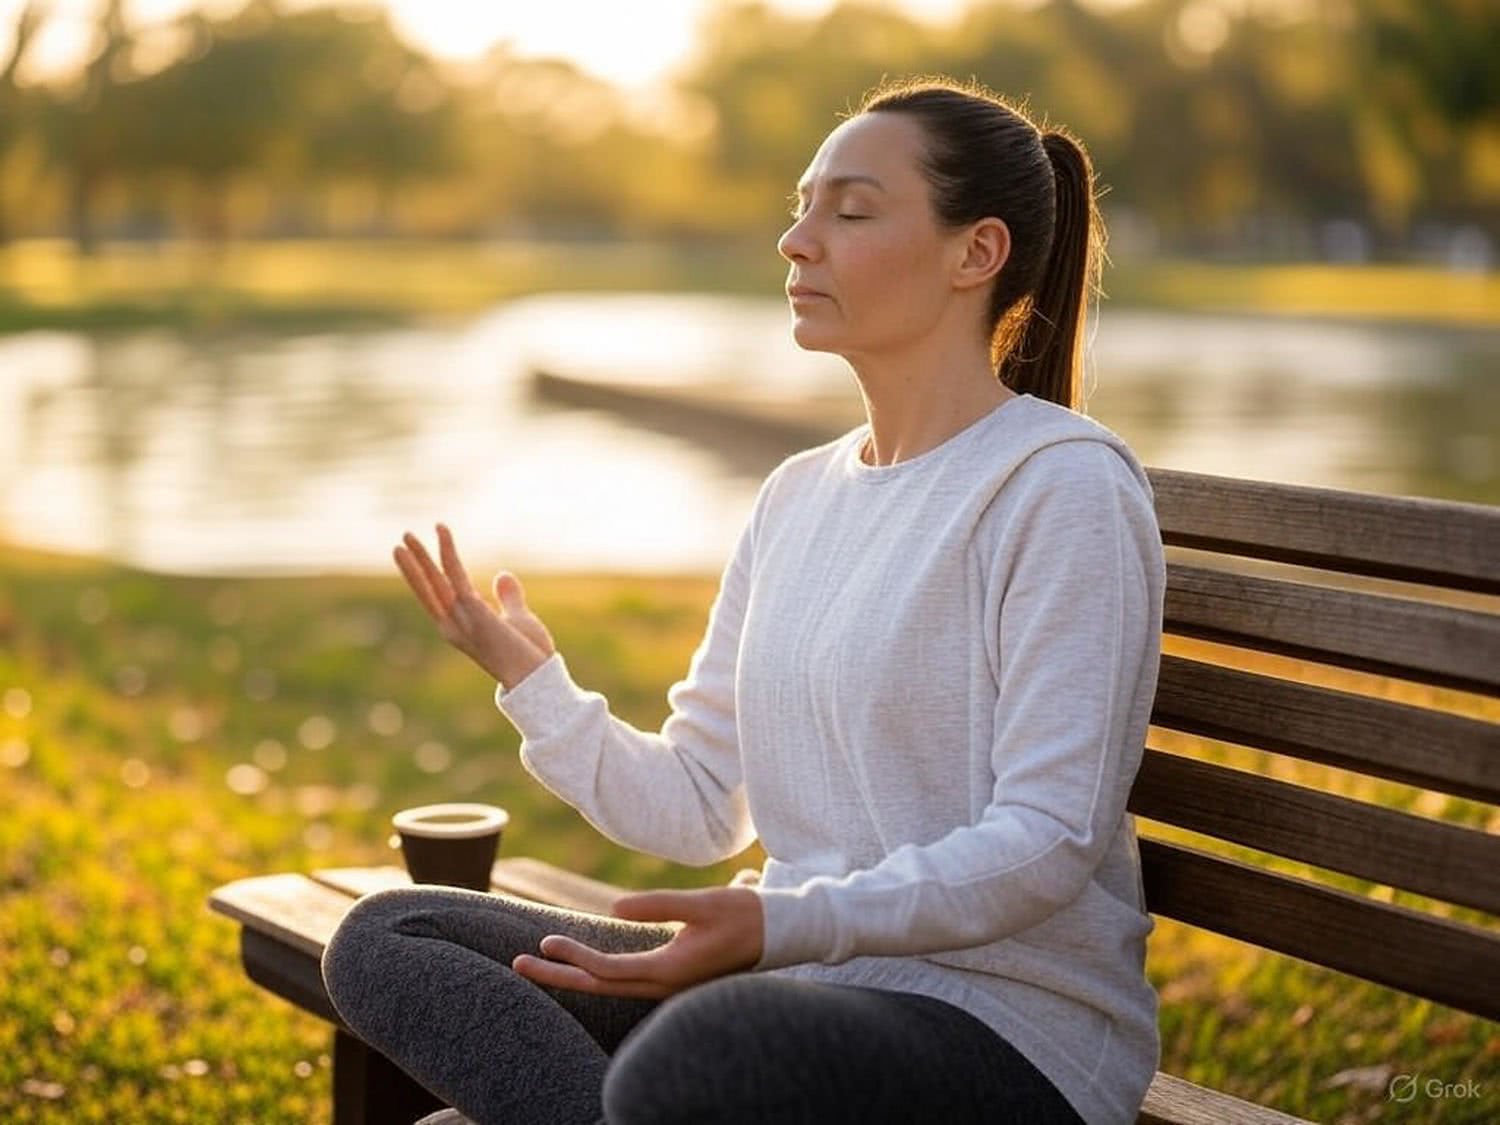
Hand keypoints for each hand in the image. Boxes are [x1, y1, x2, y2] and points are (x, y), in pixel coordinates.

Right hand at [394, 523, 555, 689]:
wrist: (536, 677)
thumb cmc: (530, 655)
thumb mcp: (519, 620)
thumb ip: (508, 598)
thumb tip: (502, 574)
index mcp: (462, 627)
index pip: (439, 598)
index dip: (427, 577)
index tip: (419, 559)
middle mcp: (454, 624)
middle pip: (428, 589)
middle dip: (414, 566)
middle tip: (402, 541)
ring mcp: (461, 618)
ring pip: (435, 581)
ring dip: (420, 557)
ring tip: (405, 536)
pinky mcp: (473, 609)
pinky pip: (455, 574)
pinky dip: (447, 552)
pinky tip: (442, 531)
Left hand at [512, 887, 763, 998]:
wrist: (782, 932)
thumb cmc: (744, 914)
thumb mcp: (702, 903)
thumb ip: (659, 904)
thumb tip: (613, 909)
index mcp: (670, 970)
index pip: (608, 970)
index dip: (575, 958)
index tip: (546, 941)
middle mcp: (665, 984)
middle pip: (600, 987)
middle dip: (558, 977)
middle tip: (517, 964)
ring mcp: (669, 985)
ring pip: (611, 986)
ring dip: (574, 976)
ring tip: (540, 963)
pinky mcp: (674, 977)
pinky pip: (626, 982)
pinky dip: (598, 975)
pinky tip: (583, 966)